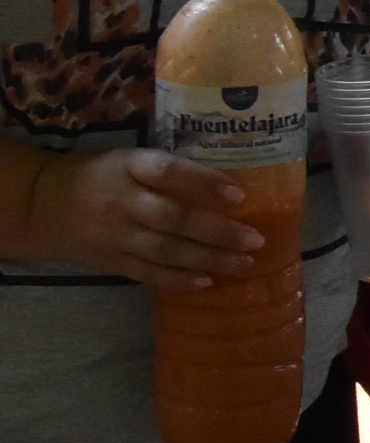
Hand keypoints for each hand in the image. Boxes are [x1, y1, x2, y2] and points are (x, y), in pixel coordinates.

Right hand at [26, 148, 267, 288]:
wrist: (39, 205)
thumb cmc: (99, 175)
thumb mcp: (128, 160)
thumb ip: (168, 171)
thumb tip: (229, 185)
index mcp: (128, 167)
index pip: (169, 172)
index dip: (204, 183)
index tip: (239, 196)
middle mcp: (121, 202)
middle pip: (173, 218)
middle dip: (218, 232)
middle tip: (256, 240)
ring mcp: (114, 236)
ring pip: (165, 251)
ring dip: (208, 259)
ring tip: (244, 263)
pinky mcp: (110, 262)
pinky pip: (147, 274)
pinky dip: (178, 280)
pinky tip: (206, 282)